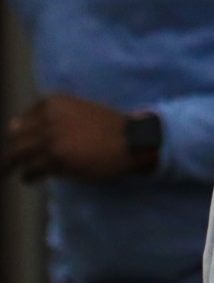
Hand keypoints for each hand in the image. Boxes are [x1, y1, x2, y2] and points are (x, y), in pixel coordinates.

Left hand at [4, 95, 150, 182]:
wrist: (132, 140)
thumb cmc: (108, 126)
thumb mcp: (77, 110)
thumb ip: (50, 116)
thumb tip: (13, 127)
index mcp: (52, 103)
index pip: (21, 121)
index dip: (19, 136)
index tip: (21, 144)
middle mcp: (47, 118)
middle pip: (15, 138)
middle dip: (13, 151)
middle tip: (13, 162)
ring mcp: (50, 139)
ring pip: (17, 155)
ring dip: (15, 165)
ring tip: (16, 172)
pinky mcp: (55, 159)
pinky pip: (30, 170)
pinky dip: (28, 176)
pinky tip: (32, 179)